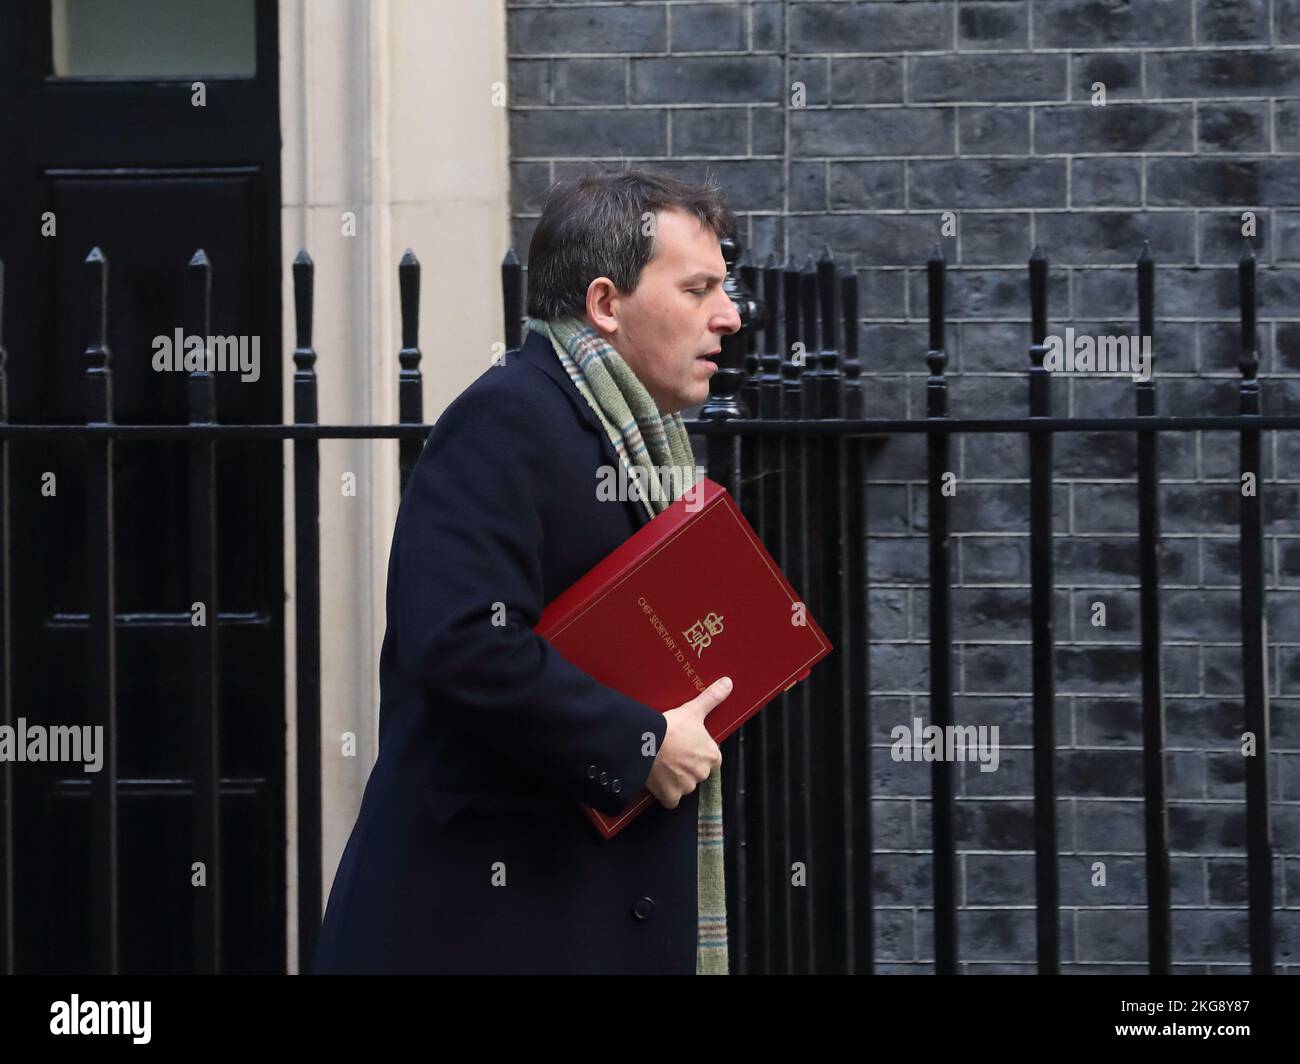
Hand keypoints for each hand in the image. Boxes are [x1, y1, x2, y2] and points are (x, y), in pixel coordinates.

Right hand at [645, 676, 730, 808]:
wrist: (645, 743)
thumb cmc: (671, 727)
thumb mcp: (694, 710)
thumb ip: (712, 698)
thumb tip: (729, 682)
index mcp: (712, 756)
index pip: (711, 758)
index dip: (698, 752)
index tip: (687, 745)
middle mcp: (702, 774)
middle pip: (697, 772)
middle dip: (687, 765)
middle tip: (672, 752)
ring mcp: (686, 787)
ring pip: (684, 785)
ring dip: (676, 778)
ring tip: (662, 763)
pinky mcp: (670, 797)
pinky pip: (671, 799)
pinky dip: (666, 794)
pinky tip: (658, 782)